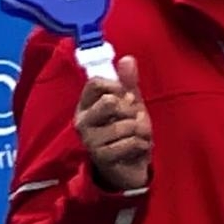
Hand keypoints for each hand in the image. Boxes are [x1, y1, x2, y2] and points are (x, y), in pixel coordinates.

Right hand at [76, 55, 151, 190]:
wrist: (129, 165)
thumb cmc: (126, 131)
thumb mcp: (130, 104)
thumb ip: (128, 82)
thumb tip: (128, 58)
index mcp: (85, 105)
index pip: (95, 83)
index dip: (116, 85)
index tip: (125, 96)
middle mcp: (82, 122)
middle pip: (109, 102)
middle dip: (131, 110)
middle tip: (132, 120)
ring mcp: (90, 141)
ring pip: (125, 125)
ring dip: (141, 131)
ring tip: (138, 137)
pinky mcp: (101, 158)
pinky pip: (131, 143)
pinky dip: (142, 145)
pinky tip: (137, 149)